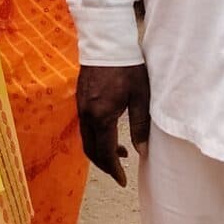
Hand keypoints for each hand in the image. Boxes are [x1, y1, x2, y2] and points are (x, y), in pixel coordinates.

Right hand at [77, 62, 150, 185]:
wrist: (107, 42)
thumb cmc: (128, 67)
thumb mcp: (140, 97)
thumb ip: (141, 125)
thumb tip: (142, 151)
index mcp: (102, 116)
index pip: (105, 153)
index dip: (113, 170)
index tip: (122, 181)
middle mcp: (87, 115)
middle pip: (91, 150)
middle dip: (105, 165)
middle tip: (119, 173)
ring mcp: (81, 107)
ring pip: (86, 139)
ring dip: (100, 151)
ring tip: (120, 154)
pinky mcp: (80, 100)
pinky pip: (85, 127)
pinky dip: (96, 138)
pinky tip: (111, 133)